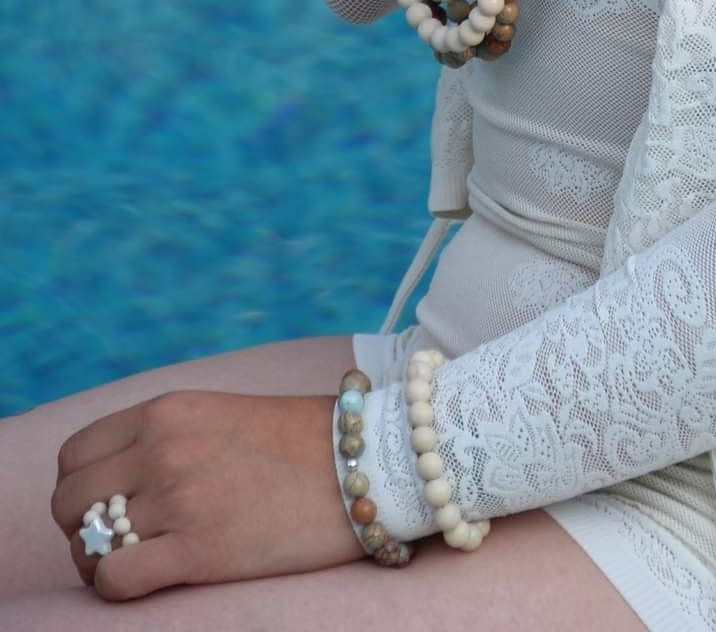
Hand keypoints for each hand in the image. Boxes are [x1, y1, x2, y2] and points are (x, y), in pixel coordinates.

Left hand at [51, 389, 366, 600]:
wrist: (363, 465)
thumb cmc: (296, 443)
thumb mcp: (218, 414)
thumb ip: (164, 435)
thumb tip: (116, 479)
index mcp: (167, 410)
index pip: (74, 455)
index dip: (80, 488)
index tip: (104, 504)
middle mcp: (163, 449)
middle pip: (69, 501)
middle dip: (81, 528)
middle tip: (116, 540)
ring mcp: (179, 499)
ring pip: (87, 545)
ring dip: (101, 562)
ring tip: (138, 562)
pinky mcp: (198, 550)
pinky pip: (114, 580)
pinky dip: (116, 587)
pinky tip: (150, 579)